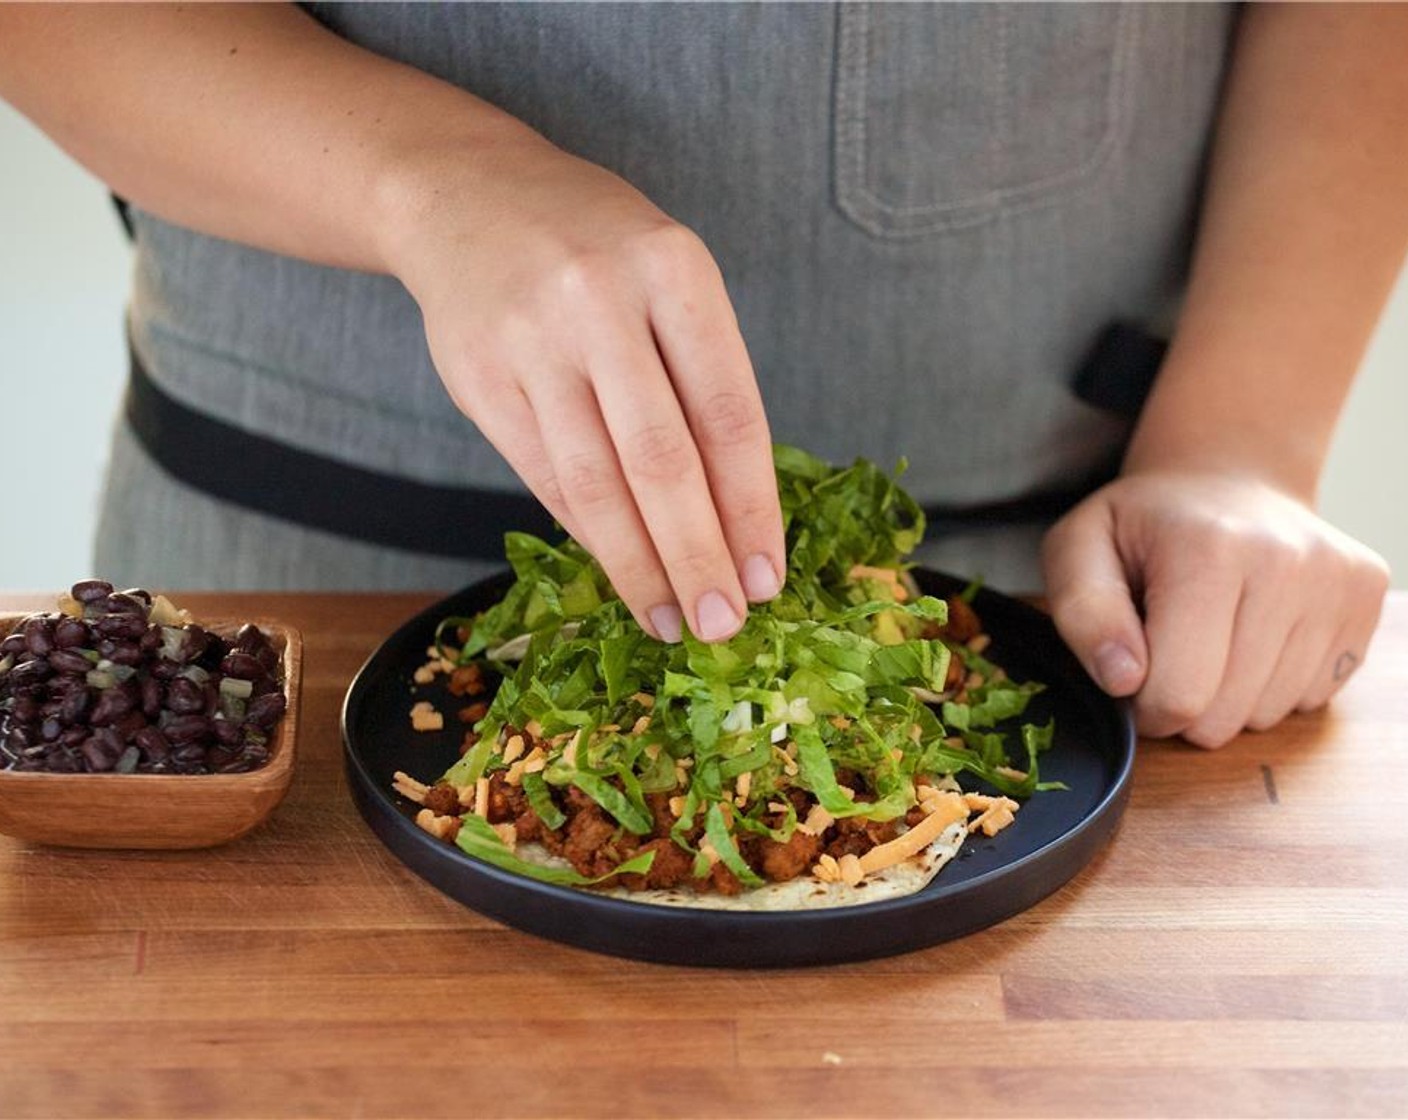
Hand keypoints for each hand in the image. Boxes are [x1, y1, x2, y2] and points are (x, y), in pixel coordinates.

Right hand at [384, 132, 783, 642]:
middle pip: (661, 461)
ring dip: (639, 566)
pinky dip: (587, 533)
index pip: (728, 413)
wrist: (464, 195)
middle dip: (699, 556)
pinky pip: (542, 476)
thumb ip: (700, 377)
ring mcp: (531, 340)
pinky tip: (621, 571)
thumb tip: (736, 517)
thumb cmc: (596, 247)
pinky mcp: (478, 377)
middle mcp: (600, 301)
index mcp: (673, 269)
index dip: (752, 508)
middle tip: (725, 625)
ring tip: (673, 621)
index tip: (770, 577)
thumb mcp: (667, 277)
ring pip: (595, 482)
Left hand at [1041, 470, 1389, 746]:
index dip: (1141, 703)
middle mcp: (1288, 562)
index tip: (1132, 672)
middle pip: (1226, 716)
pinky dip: (1271, 685)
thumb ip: (1083, 614)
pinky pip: (1311, 698)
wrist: (1226, 477)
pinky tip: (1251, 634)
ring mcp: (1337, 582)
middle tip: (1167, 652)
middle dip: (1184, 705)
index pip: (1179, 694)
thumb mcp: (1079, 550)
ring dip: (1228, 697)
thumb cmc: (1143, 524)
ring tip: (1210, 637)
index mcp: (1209, 549)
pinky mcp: (1366, 600)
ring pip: (1269, 714)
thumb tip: (1122, 679)